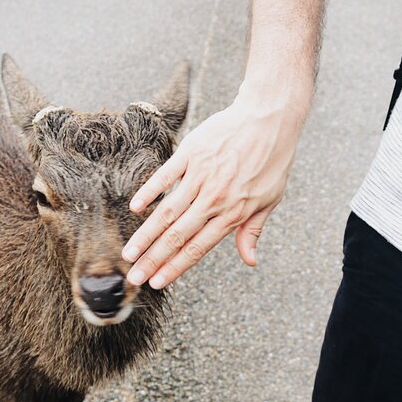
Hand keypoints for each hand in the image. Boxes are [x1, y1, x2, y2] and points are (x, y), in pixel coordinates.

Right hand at [121, 82, 309, 288]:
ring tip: (129, 252)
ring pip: (167, 211)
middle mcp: (214, 198)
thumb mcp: (269, 200)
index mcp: (232, 214)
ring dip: (146, 235)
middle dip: (153, 260)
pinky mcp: (192, 153)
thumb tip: (250, 261)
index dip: (175, 267)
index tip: (157, 282)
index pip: (197, 248)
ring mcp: (201, 175)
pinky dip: (150, 192)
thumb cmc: (272, 161)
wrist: (269, 119)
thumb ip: (252, 231)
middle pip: (177, 235)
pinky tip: (135, 208)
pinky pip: (166, 176)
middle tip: (133, 277)